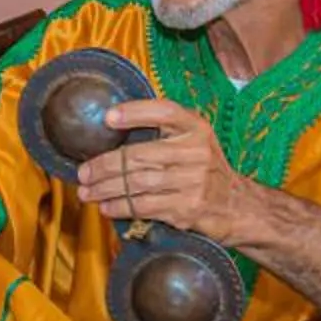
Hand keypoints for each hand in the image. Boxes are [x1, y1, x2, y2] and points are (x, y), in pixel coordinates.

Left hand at [74, 100, 249, 239]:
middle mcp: (196, 152)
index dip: (135, 112)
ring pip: (137, 183)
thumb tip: (111, 127)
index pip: (164, 112)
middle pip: (139, 155)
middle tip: (83, 173)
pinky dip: (120, 207)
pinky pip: (144, 206)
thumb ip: (163, 131)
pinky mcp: (187, 208)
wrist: (236, 204)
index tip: (108, 118)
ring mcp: (193, 181)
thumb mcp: (193, 140)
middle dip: (104, 165)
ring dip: (106, 189)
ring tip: (87, 192)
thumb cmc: (204, 168)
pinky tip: (107, 207)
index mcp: (196, 128)